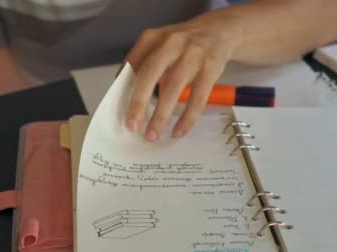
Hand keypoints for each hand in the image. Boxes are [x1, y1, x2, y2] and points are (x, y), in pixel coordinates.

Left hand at [123, 13, 243, 140]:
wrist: (219, 31)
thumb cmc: (182, 45)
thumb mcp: (160, 46)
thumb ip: (143, 66)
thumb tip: (126, 101)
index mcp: (152, 38)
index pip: (132, 64)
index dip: (123, 88)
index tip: (117, 111)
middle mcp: (171, 43)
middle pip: (150, 74)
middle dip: (138, 103)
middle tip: (131, 126)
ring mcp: (192, 55)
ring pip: (173, 88)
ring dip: (161, 116)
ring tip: (152, 135)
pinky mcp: (210, 68)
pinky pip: (197, 97)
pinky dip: (187, 117)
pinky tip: (178, 131)